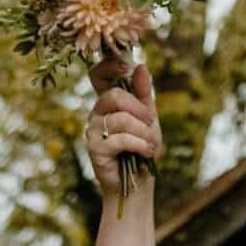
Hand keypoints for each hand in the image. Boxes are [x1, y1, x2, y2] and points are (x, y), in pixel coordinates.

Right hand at [86, 60, 164, 188]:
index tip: (126, 68)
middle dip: (139, 108)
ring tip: (150, 143)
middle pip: (114, 96)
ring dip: (143, 131)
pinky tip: (145, 151)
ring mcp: (93, 130)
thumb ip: (143, 92)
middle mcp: (97, 113)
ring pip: (120, 119)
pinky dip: (139, 144)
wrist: (140, 179)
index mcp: (109, 101)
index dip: (108, 66)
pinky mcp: (95, 148)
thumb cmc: (143, 145)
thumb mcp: (148, 115)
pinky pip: (120, 138)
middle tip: (151, 121)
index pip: (98, 75)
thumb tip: (140, 66)